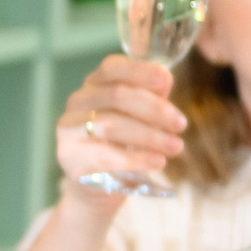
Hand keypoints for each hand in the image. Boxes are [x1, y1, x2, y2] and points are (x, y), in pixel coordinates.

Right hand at [55, 55, 185, 202]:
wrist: (94, 182)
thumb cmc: (120, 142)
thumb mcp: (138, 116)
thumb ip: (151, 95)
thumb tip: (164, 78)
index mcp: (94, 84)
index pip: (112, 68)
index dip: (140, 71)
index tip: (166, 81)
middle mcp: (78, 101)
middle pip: (117, 96)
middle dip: (155, 109)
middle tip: (181, 124)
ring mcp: (70, 129)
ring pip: (112, 124)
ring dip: (150, 135)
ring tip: (175, 147)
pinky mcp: (70, 156)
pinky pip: (106, 155)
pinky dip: (137, 158)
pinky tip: (157, 162)